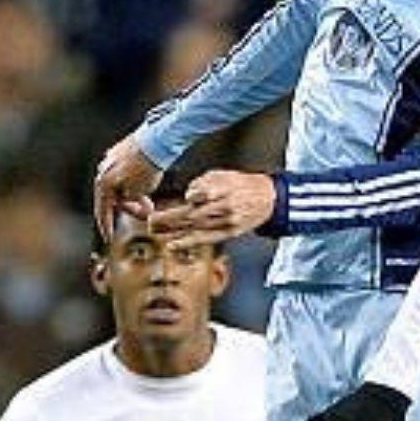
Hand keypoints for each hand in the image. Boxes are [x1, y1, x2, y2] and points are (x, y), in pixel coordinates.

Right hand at [94, 136, 162, 240]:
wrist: (157, 141)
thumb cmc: (146, 168)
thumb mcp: (138, 192)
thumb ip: (131, 200)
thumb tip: (133, 200)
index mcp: (103, 183)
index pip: (103, 210)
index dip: (107, 226)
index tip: (110, 238)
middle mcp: (102, 170)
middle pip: (112, 196)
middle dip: (128, 207)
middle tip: (146, 212)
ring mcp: (111, 159)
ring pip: (118, 183)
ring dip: (132, 194)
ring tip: (149, 198)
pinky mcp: (121, 151)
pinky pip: (123, 172)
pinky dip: (133, 181)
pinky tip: (146, 183)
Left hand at [149, 169, 275, 249]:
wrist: (268, 198)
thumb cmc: (242, 184)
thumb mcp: (224, 175)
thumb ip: (204, 183)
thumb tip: (188, 196)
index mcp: (224, 188)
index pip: (203, 193)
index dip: (192, 197)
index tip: (180, 199)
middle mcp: (224, 206)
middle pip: (193, 213)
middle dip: (169, 219)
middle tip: (150, 221)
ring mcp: (227, 221)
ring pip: (196, 227)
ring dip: (173, 231)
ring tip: (156, 231)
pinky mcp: (229, 232)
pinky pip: (206, 238)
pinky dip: (188, 242)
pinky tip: (174, 245)